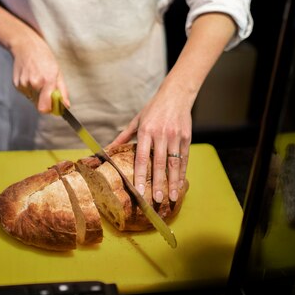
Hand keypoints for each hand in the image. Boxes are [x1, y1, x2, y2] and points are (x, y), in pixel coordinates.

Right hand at [0, 0, 70, 111]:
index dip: (51, 110)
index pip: (45, 108)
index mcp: (46, 80)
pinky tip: (31, 77)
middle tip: (48, 90)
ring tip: (39, 79)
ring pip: (33, 100)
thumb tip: (66, 106)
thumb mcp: (58, 72)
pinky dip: (30, 90)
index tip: (55, 107)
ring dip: (38, 95)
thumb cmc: (45, 58)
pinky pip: (26, 94)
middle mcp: (34, 83)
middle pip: (40, 106)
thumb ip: (62, 91)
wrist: (26, 46)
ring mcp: (23, 84)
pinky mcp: (17, 84)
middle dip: (46, 102)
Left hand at [110, 84, 191, 203]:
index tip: (139, 191)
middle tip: (157, 200)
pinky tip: (180, 184)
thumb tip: (108, 149)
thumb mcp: (137, 120)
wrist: (176, 94)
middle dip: (159, 183)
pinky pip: (184, 158)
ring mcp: (175, 136)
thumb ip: (124, 136)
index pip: (142, 157)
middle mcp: (161, 134)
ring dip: (173, 182)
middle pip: (159, 163)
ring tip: (171, 197)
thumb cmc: (153, 108)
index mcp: (146, 131)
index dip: (141, 175)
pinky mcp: (186, 137)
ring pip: (174, 163)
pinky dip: (182, 173)